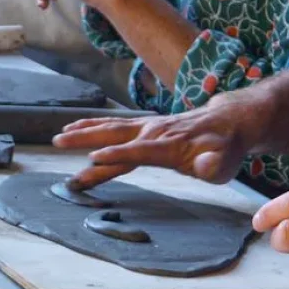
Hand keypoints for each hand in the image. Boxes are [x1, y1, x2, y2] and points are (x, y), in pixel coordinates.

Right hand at [52, 98, 257, 187]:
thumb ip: (213, 165)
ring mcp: (148, 126)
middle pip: (115, 135)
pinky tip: (78, 127)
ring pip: (110, 127)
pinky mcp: (145, 125)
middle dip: (86, 138)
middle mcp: (154, 132)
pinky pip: (114, 124)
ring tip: (60, 136)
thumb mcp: (225, 163)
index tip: (93, 158)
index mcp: (169, 145)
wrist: (229, 122)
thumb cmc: (225, 148)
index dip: (116, 156)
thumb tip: (205, 166)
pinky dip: (94, 124)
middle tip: (59, 142)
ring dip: (84, 131)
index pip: (138, 151)